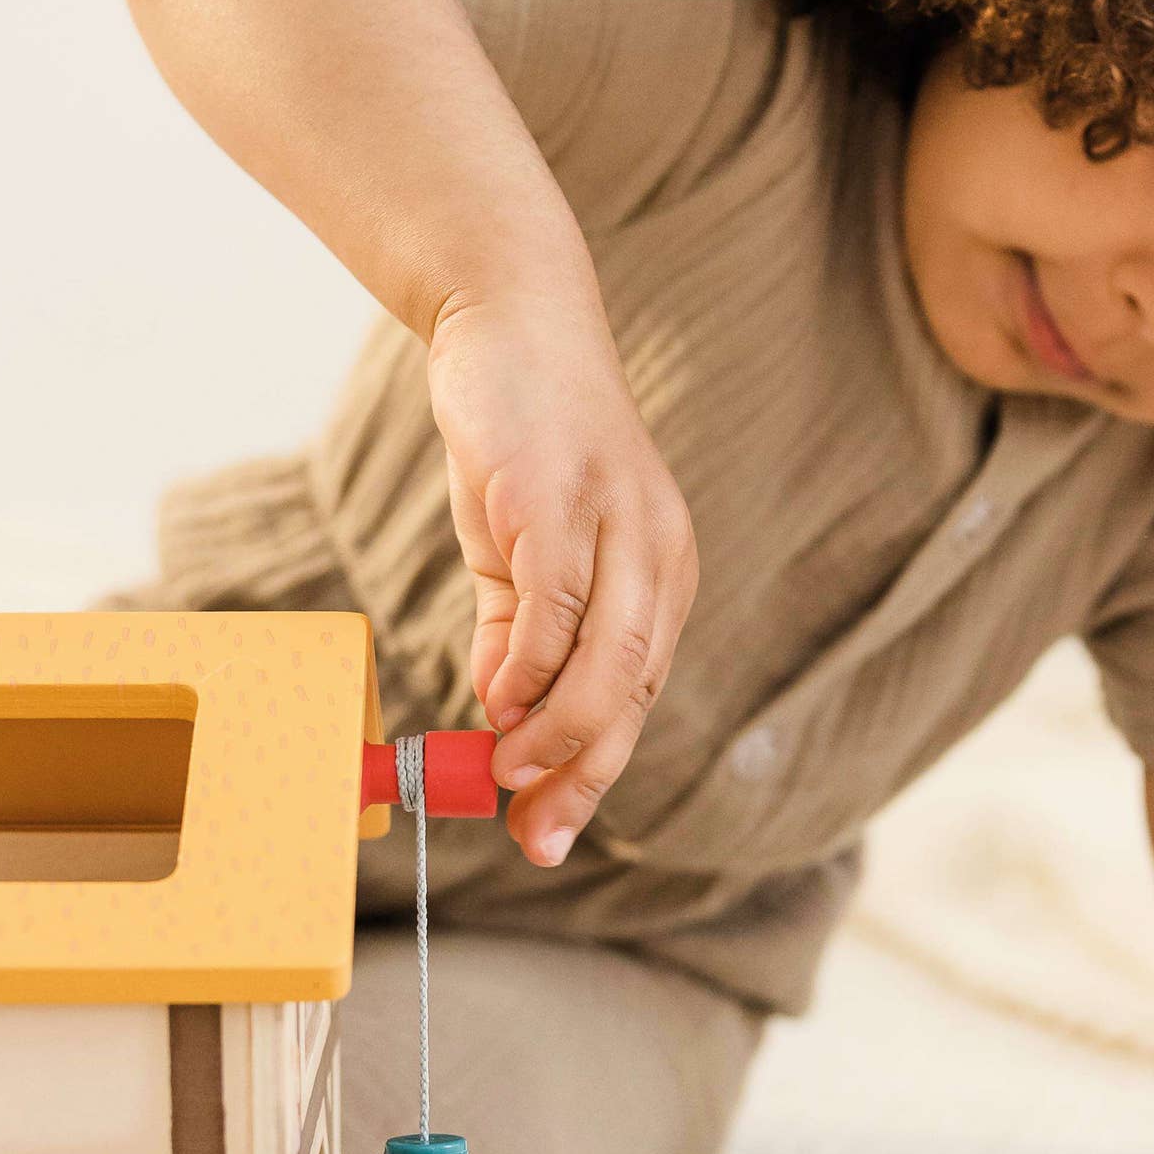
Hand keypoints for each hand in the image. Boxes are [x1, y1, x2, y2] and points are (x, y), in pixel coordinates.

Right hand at [424, 285, 698, 867]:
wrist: (509, 320)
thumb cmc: (520, 438)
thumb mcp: (521, 551)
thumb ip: (516, 632)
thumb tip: (500, 713)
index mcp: (659, 574)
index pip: (638, 697)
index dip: (593, 772)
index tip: (546, 831)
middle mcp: (656, 554)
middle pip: (635, 694)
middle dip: (583, 775)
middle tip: (532, 833)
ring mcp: (616, 524)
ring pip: (608, 661)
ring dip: (555, 731)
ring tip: (505, 771)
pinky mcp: (563, 496)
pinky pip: (558, 602)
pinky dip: (530, 664)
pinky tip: (494, 701)